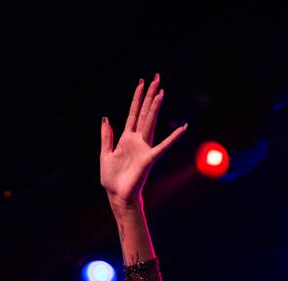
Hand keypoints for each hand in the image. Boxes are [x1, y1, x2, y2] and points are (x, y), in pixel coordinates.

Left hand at [100, 77, 186, 208]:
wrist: (117, 195)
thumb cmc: (112, 178)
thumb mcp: (105, 154)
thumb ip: (106, 137)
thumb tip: (106, 119)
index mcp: (126, 138)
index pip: (134, 113)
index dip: (137, 97)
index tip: (142, 82)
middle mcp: (137, 140)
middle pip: (145, 112)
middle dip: (150, 95)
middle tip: (157, 78)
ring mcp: (144, 147)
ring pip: (151, 122)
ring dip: (156, 107)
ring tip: (161, 91)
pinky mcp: (149, 158)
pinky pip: (163, 145)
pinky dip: (173, 137)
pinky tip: (183, 127)